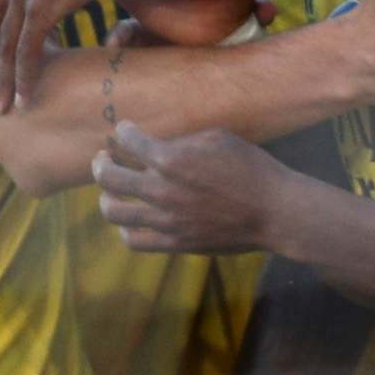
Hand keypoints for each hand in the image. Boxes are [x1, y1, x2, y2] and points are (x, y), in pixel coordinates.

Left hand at [94, 122, 286, 253]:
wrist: (274, 211)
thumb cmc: (251, 168)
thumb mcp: (218, 138)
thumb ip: (183, 141)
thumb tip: (161, 144)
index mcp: (170, 160)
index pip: (129, 140)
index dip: (123, 132)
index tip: (125, 131)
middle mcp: (161, 190)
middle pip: (108, 177)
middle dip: (100, 163)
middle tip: (103, 159)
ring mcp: (165, 220)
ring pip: (113, 211)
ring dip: (106, 197)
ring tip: (112, 191)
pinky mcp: (174, 243)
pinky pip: (134, 240)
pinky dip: (125, 229)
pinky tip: (130, 221)